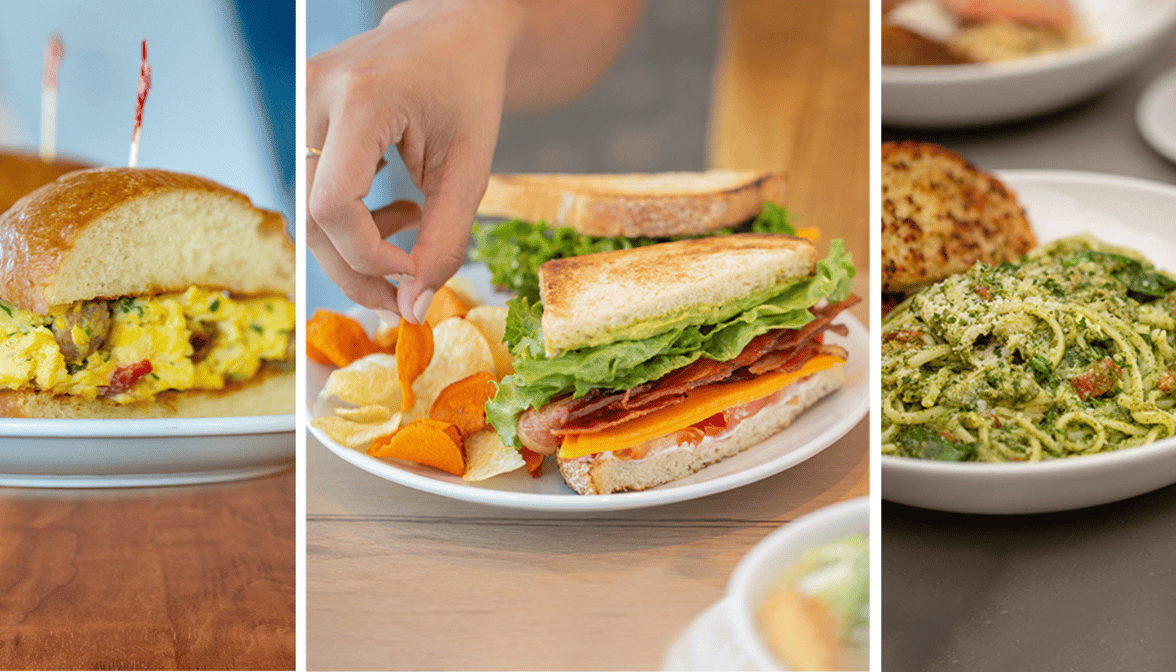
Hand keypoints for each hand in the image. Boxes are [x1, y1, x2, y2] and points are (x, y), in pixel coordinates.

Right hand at [306, 0, 524, 322]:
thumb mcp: (471, 169)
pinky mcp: (299, 113)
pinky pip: (311, 189)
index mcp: (360, 99)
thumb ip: (445, 241)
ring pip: (306, 210)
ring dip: (356, 245)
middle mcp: (314, 94)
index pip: (333, 207)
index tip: (413, 276)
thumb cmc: (468, 91)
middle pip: (310, 216)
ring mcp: (299, 100)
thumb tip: (413, 309)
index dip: (369, 258)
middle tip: (402, 295)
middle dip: (356, 269)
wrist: (453, 31)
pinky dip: (351, 220)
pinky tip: (396, 208)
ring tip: (412, 226)